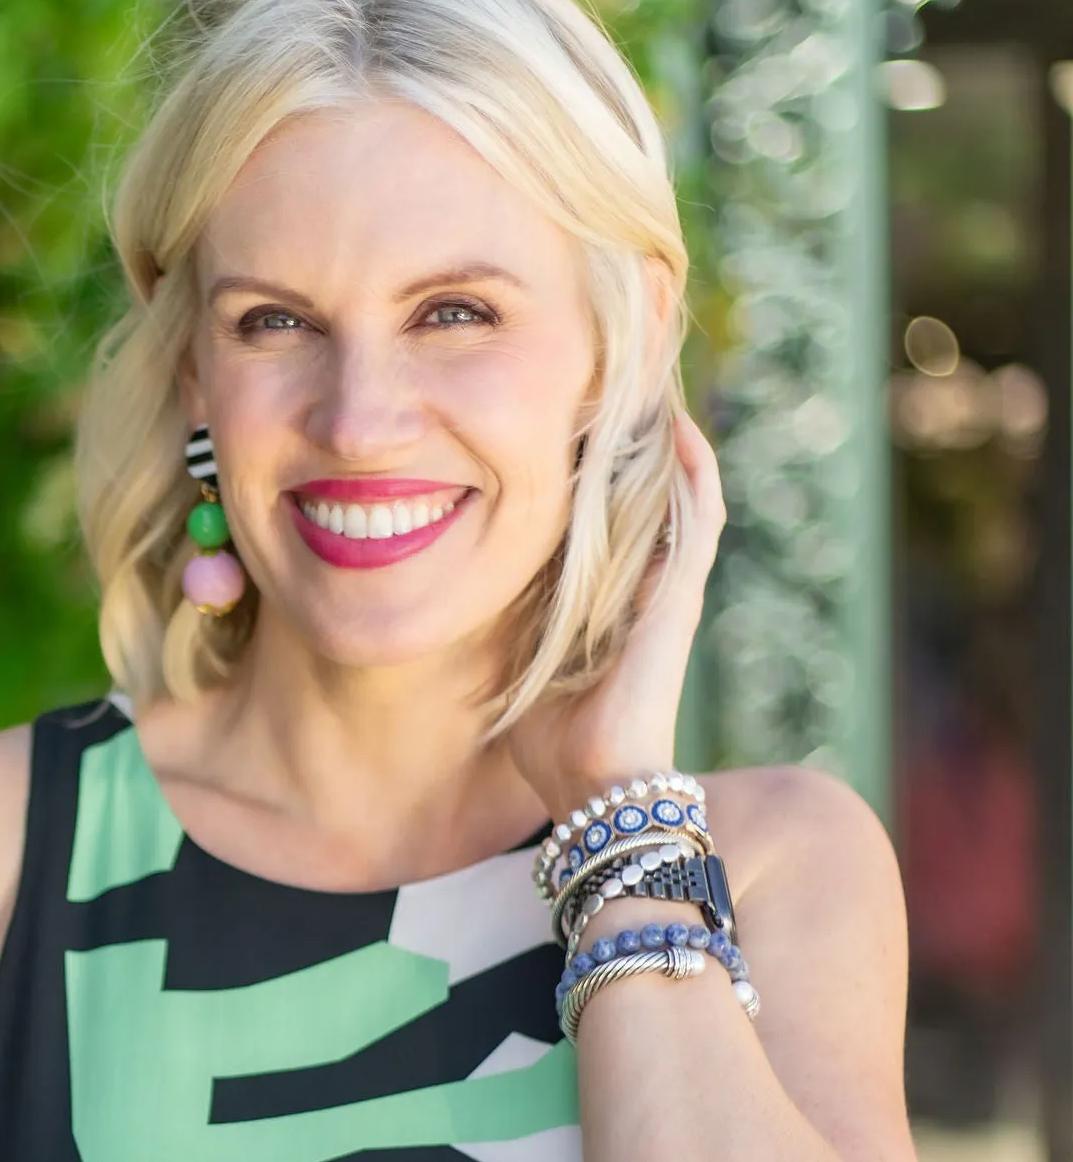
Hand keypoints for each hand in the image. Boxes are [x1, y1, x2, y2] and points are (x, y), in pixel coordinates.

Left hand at [507, 412, 724, 819]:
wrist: (592, 787)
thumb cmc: (553, 743)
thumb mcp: (517, 661)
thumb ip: (509, 623)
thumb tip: (464, 587)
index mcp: (607, 600)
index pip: (605, 517)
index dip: (592, 466)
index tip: (567, 412)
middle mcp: (645, 587)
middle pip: (646, 494)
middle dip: (631, 438)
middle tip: (615, 374)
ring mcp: (668, 590)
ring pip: (678, 495)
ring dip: (666, 441)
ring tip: (650, 381)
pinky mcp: (680, 598)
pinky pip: (697, 521)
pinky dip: (692, 473)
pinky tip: (678, 427)